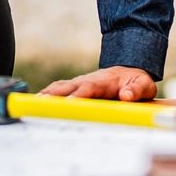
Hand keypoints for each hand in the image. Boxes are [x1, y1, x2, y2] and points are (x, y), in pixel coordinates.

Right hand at [40, 66, 157, 101]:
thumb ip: (136, 90)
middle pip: (67, 87)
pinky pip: (58, 91)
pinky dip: (46, 96)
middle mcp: (87, 81)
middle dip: (53, 95)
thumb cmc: (136, 80)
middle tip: (39, 105)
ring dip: (46, 96)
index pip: (89, 88)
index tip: (69, 104)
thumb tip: (126, 95)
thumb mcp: (144, 85)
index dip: (78, 95)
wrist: (129, 69)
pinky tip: (35, 106)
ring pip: (59, 88)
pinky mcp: (75, 88)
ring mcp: (79, 83)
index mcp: (103, 81)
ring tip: (31, 106)